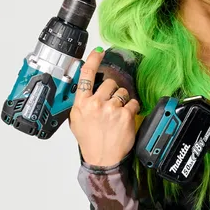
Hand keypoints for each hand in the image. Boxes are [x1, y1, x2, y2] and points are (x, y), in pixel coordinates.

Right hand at [69, 48, 140, 166]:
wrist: (102, 158)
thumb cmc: (90, 141)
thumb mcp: (77, 120)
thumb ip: (82, 104)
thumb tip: (86, 91)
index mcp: (82, 103)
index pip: (86, 76)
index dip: (93, 61)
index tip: (98, 51)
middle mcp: (96, 103)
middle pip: (109, 83)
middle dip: (112, 92)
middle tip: (110, 106)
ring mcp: (111, 108)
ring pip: (122, 92)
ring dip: (122, 101)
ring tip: (117, 114)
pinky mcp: (125, 115)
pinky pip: (133, 102)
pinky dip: (132, 109)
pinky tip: (125, 118)